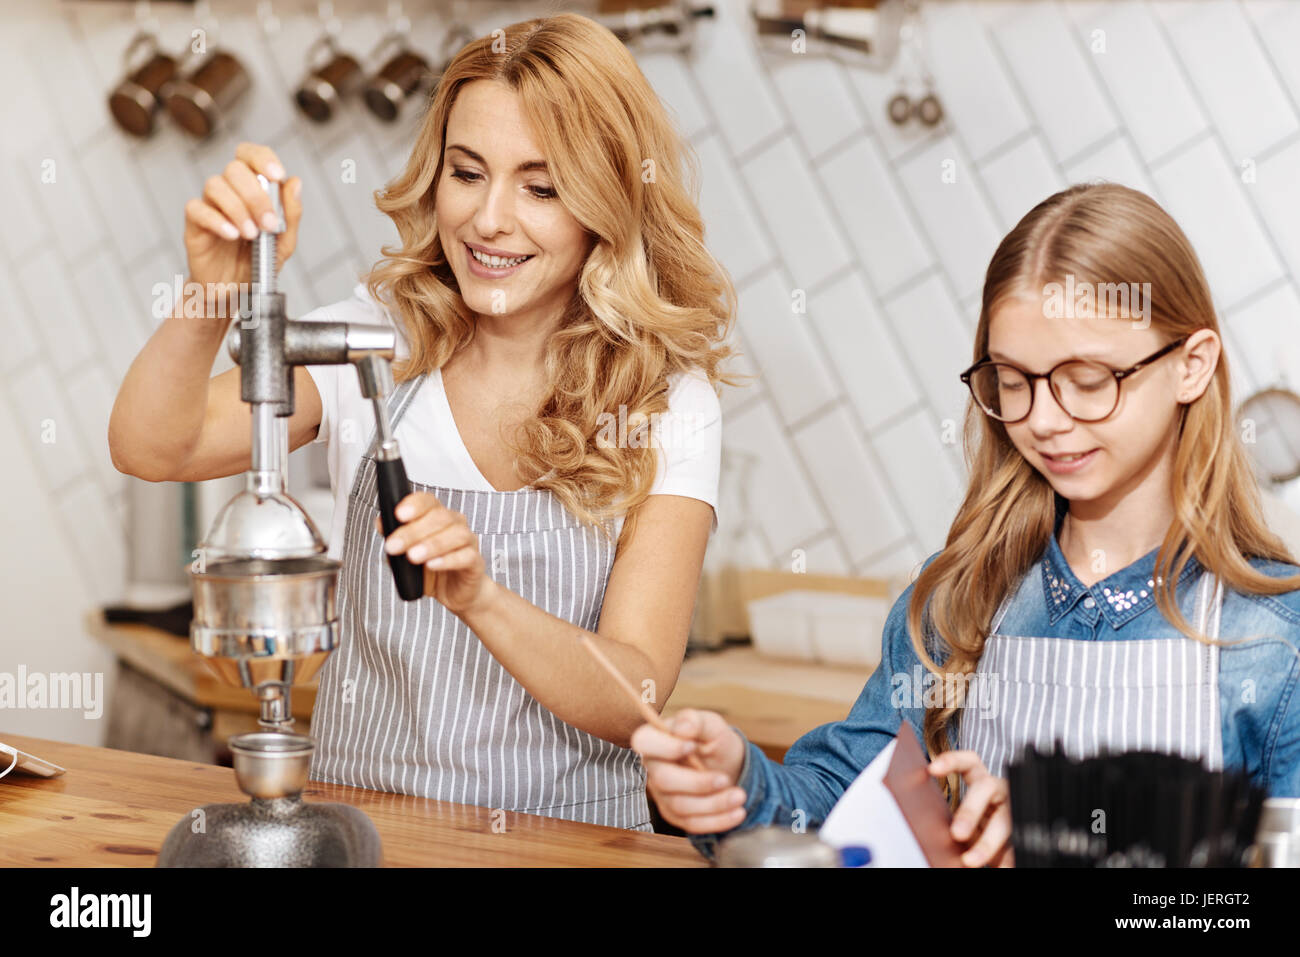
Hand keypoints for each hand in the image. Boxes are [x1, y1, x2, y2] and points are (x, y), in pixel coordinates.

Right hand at [182, 142, 302, 314]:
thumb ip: (291, 213)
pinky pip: (197, 208)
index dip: (263, 158)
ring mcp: (210, 205)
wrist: (236, 292)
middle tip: (268, 224)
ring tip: (251, 235)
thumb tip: (295, 182)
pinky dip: (217, 220)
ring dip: (238, 208)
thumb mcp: (284, 242)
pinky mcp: (194, 223)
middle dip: (256, 195)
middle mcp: (229, 190)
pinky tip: (232, 235)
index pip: (251, 155)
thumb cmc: (258, 262)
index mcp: (252, 188)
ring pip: (215, 185)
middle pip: (234, 169)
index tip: (277, 176)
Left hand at [374, 492, 492, 616]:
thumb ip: (395, 537)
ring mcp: (468, 542)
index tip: (398, 514)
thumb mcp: (406, 554)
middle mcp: (455, 524)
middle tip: (394, 545)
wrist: (455, 592)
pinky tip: (432, 565)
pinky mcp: (475, 562)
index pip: (428, 501)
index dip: (414, 505)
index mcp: (437, 517)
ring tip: (413, 556)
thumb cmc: (432, 570)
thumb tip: (381, 523)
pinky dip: (448, 560)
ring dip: (432, 544)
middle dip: (414, 531)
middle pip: (440, 517)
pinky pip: (466, 556)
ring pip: (456, 534)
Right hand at [630, 708, 747, 833]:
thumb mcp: (711, 725)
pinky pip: (692, 824)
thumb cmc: (715, 741)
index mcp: (656, 739)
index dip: (665, 747)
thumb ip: (696, 721)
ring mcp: (663, 794)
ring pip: (680, 806)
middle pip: (663, 780)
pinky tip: (737, 813)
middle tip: (725, 779)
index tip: (692, 746)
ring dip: (714, 804)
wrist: (730, 766)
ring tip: (740, 796)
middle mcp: (654, 768)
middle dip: (697, 783)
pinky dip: (718, 820)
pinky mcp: (676, 815)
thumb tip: (683, 728)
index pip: (644, 742)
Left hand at [927, 749, 1013, 866]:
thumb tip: (926, 826)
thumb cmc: (978, 821)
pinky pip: (1015, 847)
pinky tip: (1001, 869)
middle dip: (969, 810)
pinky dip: (1007, 861)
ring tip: (970, 861)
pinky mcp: (1022, 833)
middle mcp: (999, 791)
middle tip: (956, 833)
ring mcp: (1012, 810)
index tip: (932, 769)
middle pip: (985, 790)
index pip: (969, 762)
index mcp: (981, 781)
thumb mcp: (965, 816)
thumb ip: (950, 816)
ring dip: (987, 843)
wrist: (1005, 836)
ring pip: (1004, 822)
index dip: (952, 761)